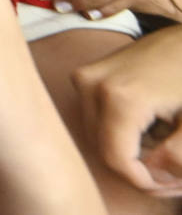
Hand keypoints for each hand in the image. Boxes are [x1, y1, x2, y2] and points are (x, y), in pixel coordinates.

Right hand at [73, 27, 181, 195]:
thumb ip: (178, 156)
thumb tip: (154, 176)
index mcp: (121, 97)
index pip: (117, 160)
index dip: (143, 182)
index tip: (169, 183)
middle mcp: (93, 86)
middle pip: (103, 150)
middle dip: (137, 169)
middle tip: (172, 172)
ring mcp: (86, 78)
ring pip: (97, 136)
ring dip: (127, 152)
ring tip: (163, 147)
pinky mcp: (85, 75)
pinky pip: (95, 118)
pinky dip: (118, 132)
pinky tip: (148, 129)